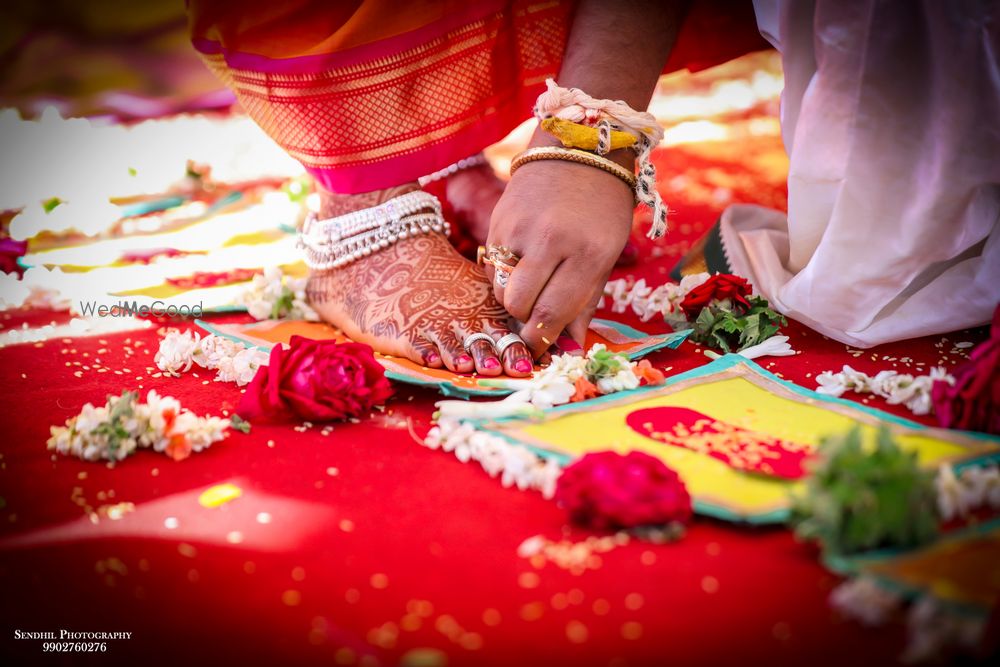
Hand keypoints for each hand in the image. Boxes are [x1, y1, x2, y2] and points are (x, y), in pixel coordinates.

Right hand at [307, 233, 533, 376]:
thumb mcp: (473, 293)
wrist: (390, 261)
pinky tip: (433, 361)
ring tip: (470, 365)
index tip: (533, 366)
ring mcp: (434, 326)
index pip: (509, 332)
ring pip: (453, 345)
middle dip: (498, 356)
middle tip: (511, 367)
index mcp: (485, 309)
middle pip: (486, 341)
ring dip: (463, 356)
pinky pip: (419, 345)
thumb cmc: (440, 286)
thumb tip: (546, 349)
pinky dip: (427, 353)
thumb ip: (502, 318)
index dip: (521, 350)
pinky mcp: (407, 334)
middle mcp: (464, 319)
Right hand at [487, 157, 633, 356]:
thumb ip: (586, 302)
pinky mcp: (499, 219)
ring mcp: (521, 227)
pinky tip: (520, 263)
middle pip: (519, 304)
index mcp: (588, 252)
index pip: (553, 312)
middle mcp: (552, 240)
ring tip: (530, 287)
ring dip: (512, 298)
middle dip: (524, 320)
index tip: (540, 350)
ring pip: (500, 287)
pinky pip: (492, 265)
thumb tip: (570, 348)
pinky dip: (503, 274)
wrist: (579, 147)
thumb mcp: (607, 254)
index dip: (542, 339)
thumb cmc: (602, 207)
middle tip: (534, 318)